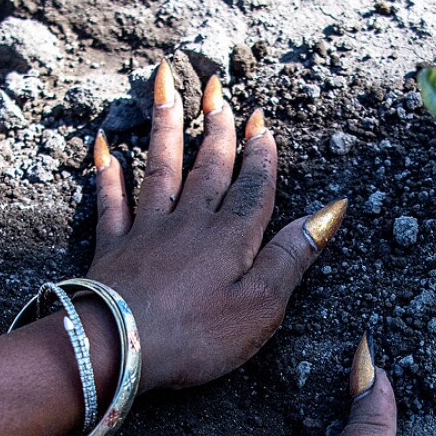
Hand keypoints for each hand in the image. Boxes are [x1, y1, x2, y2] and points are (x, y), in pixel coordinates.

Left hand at [87, 68, 345, 392]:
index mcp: (230, 238)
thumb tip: (328, 212)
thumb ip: (291, 257)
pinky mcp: (112, 249)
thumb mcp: (260, 305)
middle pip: (208, 169)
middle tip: (218, 92)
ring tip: (167, 89)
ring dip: (166, 129)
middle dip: (217, 130)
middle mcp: (190, 223)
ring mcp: (148, 232)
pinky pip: (110, 203)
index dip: (260, 158)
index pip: (252, 188)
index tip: (262, 124)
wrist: (120, 345)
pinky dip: (108, 175)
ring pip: (161, 170)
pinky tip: (106, 150)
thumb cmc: (195, 335)